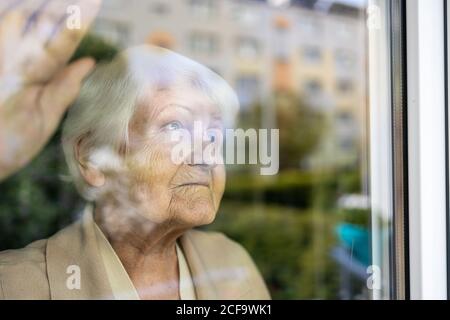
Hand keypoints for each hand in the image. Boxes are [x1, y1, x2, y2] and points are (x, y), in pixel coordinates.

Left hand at [0, 0, 100, 179]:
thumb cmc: (11, 143)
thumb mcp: (44, 123)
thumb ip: (63, 90)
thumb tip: (88, 62)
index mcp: (31, 76)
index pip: (61, 42)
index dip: (79, 21)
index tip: (93, 4)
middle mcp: (10, 59)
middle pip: (35, 21)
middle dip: (58, 7)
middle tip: (78, 1)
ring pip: (11, 18)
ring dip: (30, 8)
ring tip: (50, 4)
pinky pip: (0, 28)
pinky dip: (8, 16)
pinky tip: (16, 14)